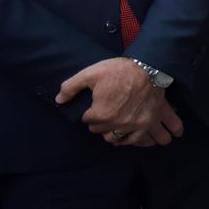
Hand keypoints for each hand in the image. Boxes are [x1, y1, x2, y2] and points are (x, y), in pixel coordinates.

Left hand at [58, 58, 183, 144]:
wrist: (149, 68)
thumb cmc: (118, 70)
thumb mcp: (90, 73)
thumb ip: (70, 87)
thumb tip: (59, 100)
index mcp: (101, 114)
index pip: (87, 121)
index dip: (89, 112)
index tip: (94, 105)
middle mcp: (117, 124)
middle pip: (101, 131)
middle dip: (101, 122)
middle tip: (105, 111)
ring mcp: (134, 126)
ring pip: (117, 139)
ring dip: (114, 133)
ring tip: (115, 126)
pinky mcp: (147, 124)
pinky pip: (138, 141)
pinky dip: (133, 140)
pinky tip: (129, 136)